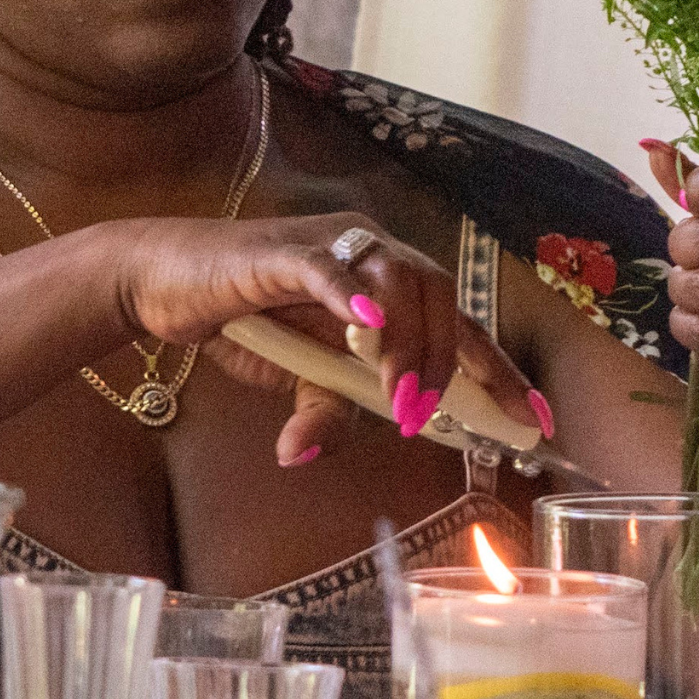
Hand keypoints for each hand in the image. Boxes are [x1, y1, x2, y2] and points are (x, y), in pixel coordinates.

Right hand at [98, 213, 541, 466]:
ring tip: (399, 395)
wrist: (163, 282)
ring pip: (397, 281)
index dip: (501, 369)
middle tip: (425, 418)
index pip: (462, 322)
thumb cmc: (243, 320)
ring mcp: (331, 244)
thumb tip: (303, 455)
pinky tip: (369, 326)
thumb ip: (324, 412)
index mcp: (391, 283)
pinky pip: (330, 266)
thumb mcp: (297, 381)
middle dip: (445, 363)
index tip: (536, 417)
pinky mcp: (282, 250)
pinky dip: (353, 294)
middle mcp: (373, 252)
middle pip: (440, 298)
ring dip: (406, 344)